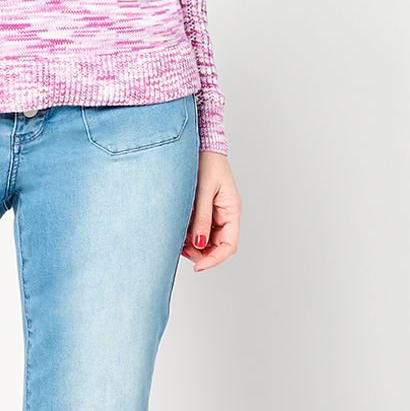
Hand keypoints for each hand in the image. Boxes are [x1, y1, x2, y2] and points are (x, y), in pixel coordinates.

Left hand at [181, 151, 238, 270]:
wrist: (200, 144)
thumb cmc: (206, 162)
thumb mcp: (202, 192)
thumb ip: (201, 219)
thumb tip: (199, 244)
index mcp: (232, 210)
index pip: (229, 245)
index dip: (214, 259)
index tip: (198, 266)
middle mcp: (226, 214)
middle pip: (218, 246)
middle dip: (201, 253)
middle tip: (181, 249)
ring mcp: (216, 212)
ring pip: (207, 239)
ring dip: (193, 244)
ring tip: (177, 237)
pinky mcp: (205, 209)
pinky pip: (199, 228)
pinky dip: (189, 233)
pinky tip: (178, 229)